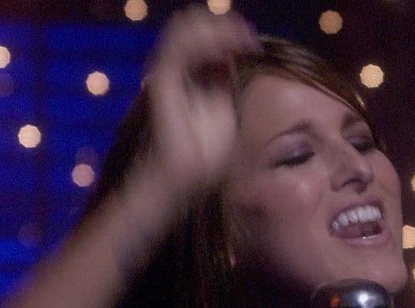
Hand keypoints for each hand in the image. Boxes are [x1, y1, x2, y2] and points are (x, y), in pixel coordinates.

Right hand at [145, 5, 259, 195]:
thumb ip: (223, 81)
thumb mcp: (222, 108)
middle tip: (248, 33)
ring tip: (240, 33)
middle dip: (223, 28)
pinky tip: (224, 45)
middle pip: (193, 32)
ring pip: (184, 33)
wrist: (184, 173)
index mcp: (187, 76)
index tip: (252, 41)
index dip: (228, 35)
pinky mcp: (162, 80)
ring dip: (214, 30)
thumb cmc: (203, 150)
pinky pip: (179, 48)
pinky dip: (202, 41)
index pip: (204, 43)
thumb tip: (229, 57)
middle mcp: (174, 70)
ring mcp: (166, 73)